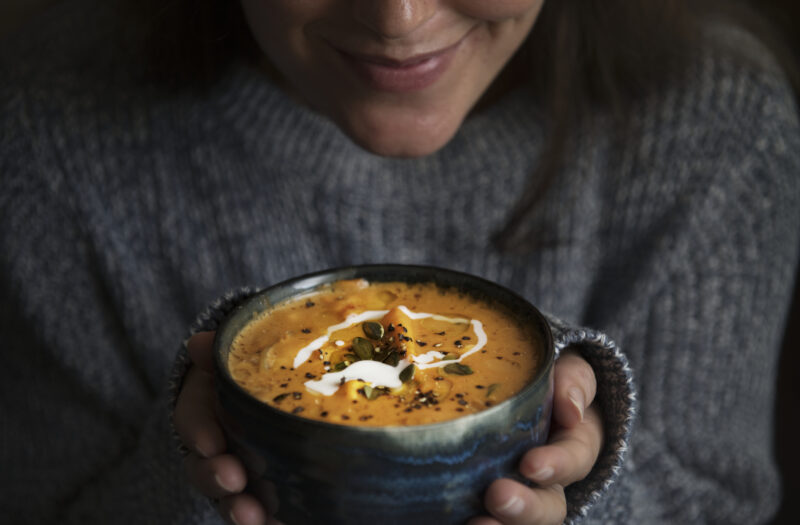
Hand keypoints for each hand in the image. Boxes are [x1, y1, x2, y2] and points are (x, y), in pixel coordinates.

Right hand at [174, 331, 276, 524]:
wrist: (273, 391)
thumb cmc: (253, 370)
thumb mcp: (234, 357)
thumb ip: (217, 352)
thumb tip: (199, 343)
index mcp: (207, 412)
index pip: (194, 423)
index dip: (200, 434)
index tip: (211, 443)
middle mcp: (216, 451)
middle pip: (206, 470)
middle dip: (216, 478)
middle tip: (233, 481)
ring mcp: (238, 476)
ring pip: (230, 499)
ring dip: (238, 511)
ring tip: (253, 518)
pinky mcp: (264, 495)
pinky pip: (261, 514)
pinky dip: (269, 523)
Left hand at [468, 349, 602, 524]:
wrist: (522, 389)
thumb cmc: (547, 380)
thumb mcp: (569, 371)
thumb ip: (574, 382)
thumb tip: (570, 410)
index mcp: (574, 447)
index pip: (573, 461)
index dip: (556, 465)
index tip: (531, 464)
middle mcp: (549, 481)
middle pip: (547, 507)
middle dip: (525, 508)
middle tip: (498, 496)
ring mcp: (517, 494)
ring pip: (515, 522)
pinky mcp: (482, 500)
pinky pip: (478, 516)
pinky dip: (462, 522)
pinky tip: (444, 520)